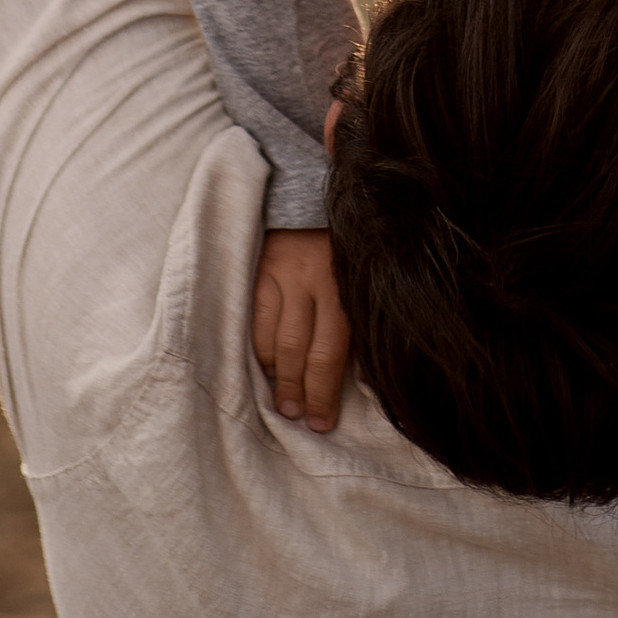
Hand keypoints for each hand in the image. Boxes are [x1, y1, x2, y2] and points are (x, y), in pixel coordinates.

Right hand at [252, 229, 352, 431]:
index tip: (321, 423)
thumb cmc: (345, 246)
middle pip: (297, 350)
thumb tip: (364, 380)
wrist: (313, 194)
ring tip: (278, 399)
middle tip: (294, 416)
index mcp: (342, 288)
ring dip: (273, 374)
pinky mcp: (257, 266)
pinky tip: (262, 364)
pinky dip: (255, 345)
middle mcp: (310, 280)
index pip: (329, 354)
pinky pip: (252, 317)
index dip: (323, 394)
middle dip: (295, 390)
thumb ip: (359, 323)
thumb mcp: (361, 279)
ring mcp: (279, 272)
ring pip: (270, 337)